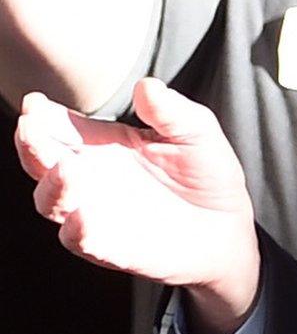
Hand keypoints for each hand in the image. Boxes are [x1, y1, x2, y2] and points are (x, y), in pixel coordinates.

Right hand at [15, 79, 258, 333]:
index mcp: (102, 143)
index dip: (41, 115)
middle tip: (31, 126)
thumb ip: (172, 111)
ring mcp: (94, 212)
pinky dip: (79, 229)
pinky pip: (82, 240)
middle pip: (41, 160)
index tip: (36, 103)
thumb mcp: (197, 134)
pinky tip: (85, 216)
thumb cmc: (206, 175)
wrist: (228, 227)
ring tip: (66, 167)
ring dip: (53, 185)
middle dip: (31, 143)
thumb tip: (147, 86)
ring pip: (51, 201)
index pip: (58, 126)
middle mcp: (88, 177)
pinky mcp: (110, 247)